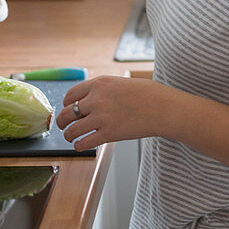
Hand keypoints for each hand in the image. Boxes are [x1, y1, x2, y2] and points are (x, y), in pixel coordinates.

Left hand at [56, 75, 170, 151]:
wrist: (165, 108)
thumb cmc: (149, 95)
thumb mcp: (121, 83)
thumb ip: (104, 90)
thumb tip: (90, 100)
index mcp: (100, 83)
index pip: (70, 95)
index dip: (66, 104)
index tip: (68, 109)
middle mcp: (97, 99)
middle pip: (67, 113)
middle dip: (63, 121)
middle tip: (64, 125)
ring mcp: (102, 117)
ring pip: (72, 130)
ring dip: (68, 135)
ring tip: (71, 137)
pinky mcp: (109, 134)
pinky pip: (84, 142)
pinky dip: (79, 145)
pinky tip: (80, 145)